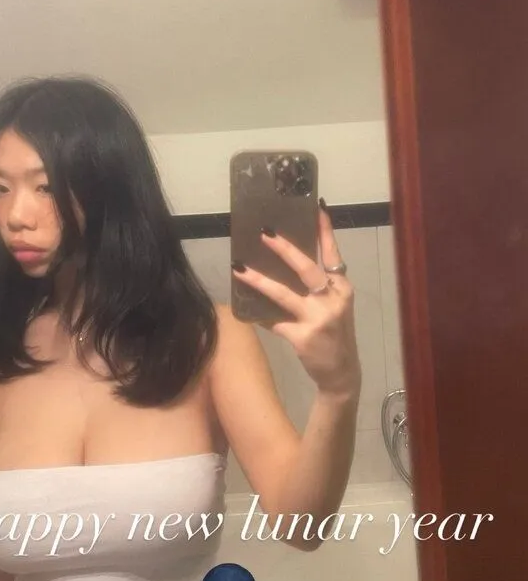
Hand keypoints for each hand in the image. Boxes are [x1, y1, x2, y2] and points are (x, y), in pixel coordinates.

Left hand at [232, 202, 360, 395]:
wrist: (342, 373)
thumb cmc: (335, 333)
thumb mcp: (335, 305)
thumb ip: (319, 285)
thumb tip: (287, 260)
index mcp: (342, 287)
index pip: (332, 253)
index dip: (324, 230)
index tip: (316, 207)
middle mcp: (333, 300)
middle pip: (306, 269)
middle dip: (284, 249)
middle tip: (264, 233)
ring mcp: (319, 319)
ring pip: (284, 294)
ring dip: (259, 281)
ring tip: (239, 268)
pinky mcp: (303, 337)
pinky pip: (274, 322)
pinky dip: (260, 316)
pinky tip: (247, 312)